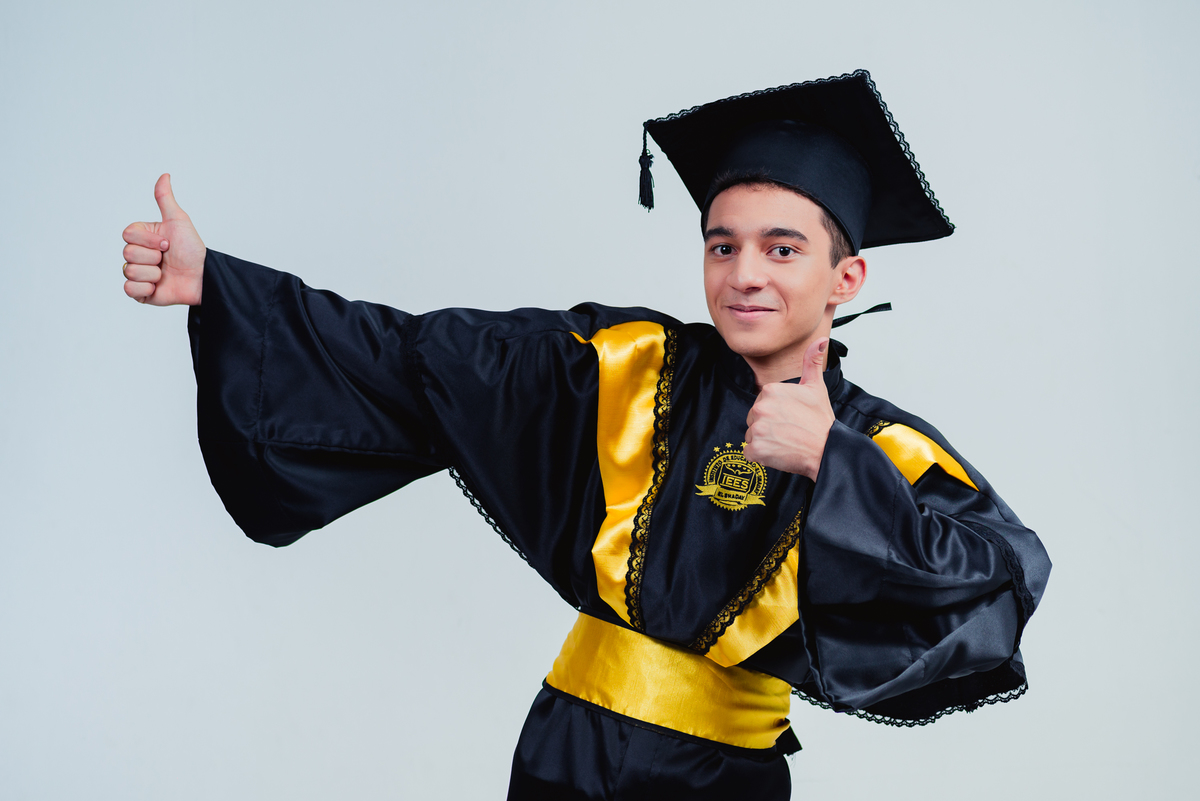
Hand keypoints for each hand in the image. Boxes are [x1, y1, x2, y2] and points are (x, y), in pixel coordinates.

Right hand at [122, 174, 205, 304]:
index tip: (168, 243)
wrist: (203, 277)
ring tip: (166, 273)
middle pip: (128, 253)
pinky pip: (129, 289)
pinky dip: (146, 287)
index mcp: (143, 238)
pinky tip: (159, 286)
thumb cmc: (192, 249)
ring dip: (153, 273)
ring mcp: (139, 274)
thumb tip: (164, 175)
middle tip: (168, 259)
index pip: (128, 235)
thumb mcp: (178, 221)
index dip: (149, 241)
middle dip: (153, 257)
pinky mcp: (141, 293)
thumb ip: (165, 199)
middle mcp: (138, 255)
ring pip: (129, 271)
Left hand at [744, 338, 834, 479]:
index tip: (790, 417)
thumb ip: (811, 361)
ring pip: (751, 435)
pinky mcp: (756, 449)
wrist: (827, 449)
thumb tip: (820, 340)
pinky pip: (749, 452)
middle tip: (788, 430)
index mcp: (771, 390)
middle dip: (768, 426)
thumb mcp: (816, 387)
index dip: (775, 412)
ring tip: (785, 441)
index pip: (761, 403)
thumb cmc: (820, 421)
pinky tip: (777, 451)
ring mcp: (757, 428)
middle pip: (754, 419)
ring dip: (764, 441)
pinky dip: (761, 456)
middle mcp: (761, 407)